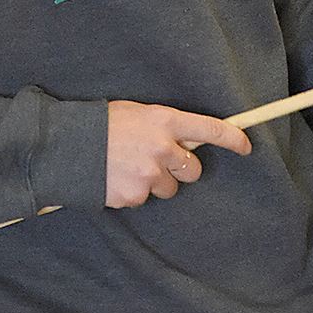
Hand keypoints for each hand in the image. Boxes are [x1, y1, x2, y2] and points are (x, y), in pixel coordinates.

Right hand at [105, 101, 250, 207]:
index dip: (232, 139)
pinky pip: (144, 199)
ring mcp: (150, 175)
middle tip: (160, 160)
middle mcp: (163, 148)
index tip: (246, 146)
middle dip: (181, 168)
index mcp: (165, 121)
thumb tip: (185, 141)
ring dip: (156, 181)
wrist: (66, 145)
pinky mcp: (134, 196)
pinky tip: (117, 178)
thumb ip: (164, 126)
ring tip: (130, 167)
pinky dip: (134, 192)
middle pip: (193, 169)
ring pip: (169, 188)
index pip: (211, 129)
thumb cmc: (103, 123)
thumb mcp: (138, 113)